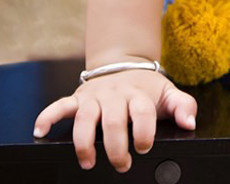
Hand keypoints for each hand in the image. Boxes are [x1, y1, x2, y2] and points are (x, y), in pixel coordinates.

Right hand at [32, 69, 197, 172]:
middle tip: (121, 164)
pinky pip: (59, 105)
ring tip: (89, 162)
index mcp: (138, 94)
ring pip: (86, 117)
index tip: (143, 147)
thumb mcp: (168, 94)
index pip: (141, 112)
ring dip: (84, 141)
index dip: (143, 131)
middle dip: (116, 146)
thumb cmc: (147, 88)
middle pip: (113, 120)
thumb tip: (190, 123)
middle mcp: (115, 94)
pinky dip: (48, 116)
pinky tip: (40, 131)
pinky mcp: (78, 98)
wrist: (125, 64)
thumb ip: (183, 106)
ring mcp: (95, 96)